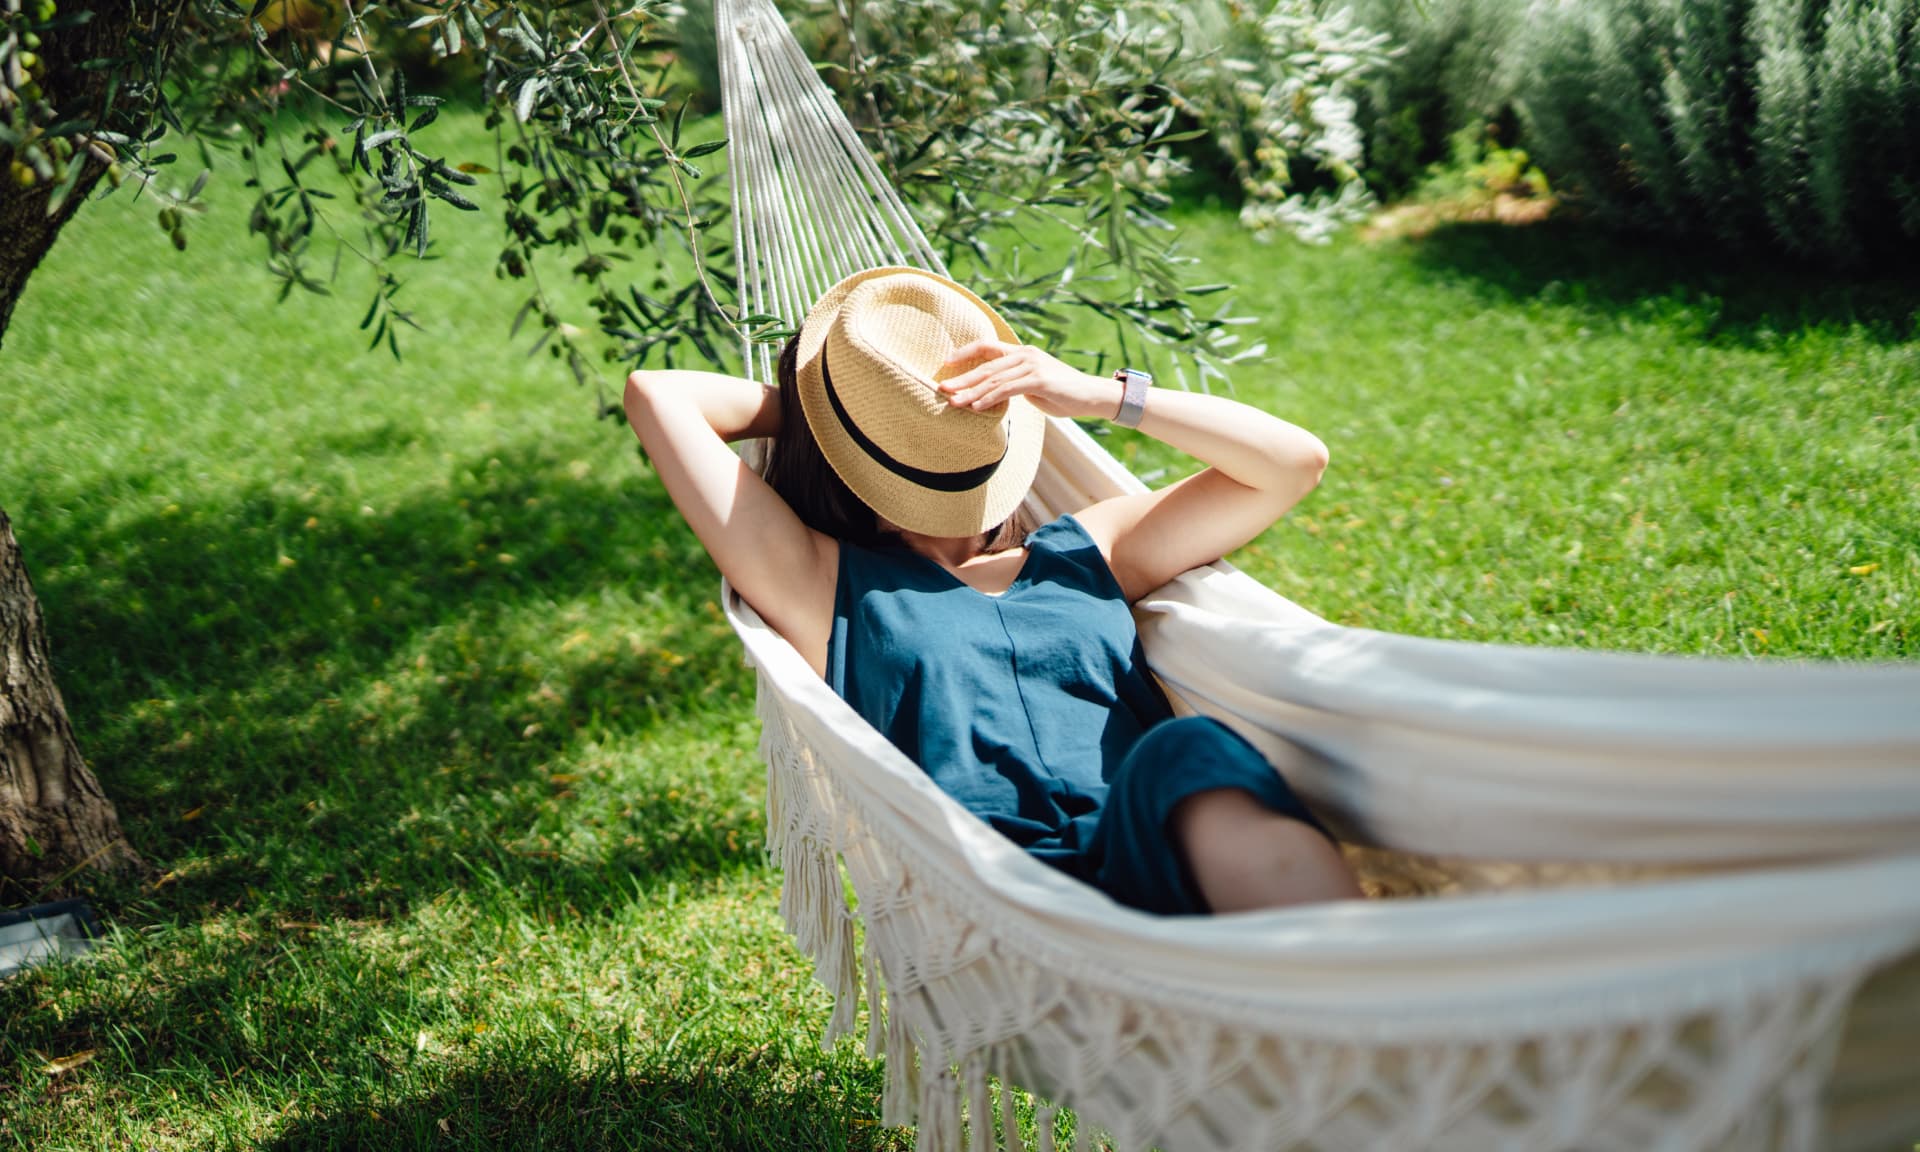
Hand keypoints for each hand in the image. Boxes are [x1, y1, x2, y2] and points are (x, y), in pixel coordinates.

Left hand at [936, 341, 1117, 419]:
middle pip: (986, 366)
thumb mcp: (1033, 385)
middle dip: (962, 378)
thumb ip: (1013, 383)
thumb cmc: (1062, 393)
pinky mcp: (1039, 380)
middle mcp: (1025, 355)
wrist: (1091, 396)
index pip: (987, 347)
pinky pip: (1008, 389)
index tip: (945, 363)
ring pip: (994, 379)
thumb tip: (993, 393)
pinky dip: (990, 399)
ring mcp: (1032, 366)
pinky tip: (977, 407)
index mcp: (1022, 353)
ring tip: (954, 402)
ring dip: (972, 392)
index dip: (965, 353)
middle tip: (941, 388)